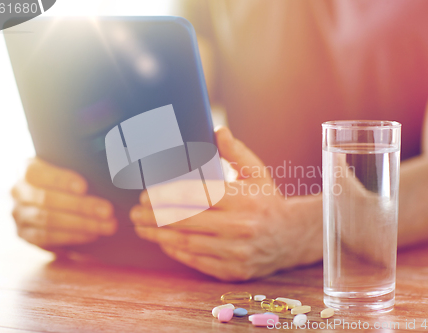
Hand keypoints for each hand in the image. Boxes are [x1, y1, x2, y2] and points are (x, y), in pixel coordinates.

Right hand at [11, 157, 116, 249]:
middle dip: (81, 206)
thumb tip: (111, 173)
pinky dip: (73, 236)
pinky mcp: (24, 234)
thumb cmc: (65, 182)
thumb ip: (80, 170)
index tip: (83, 186)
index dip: (59, 180)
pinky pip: (48, 237)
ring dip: (82, 224)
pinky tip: (93, 234)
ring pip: (48, 220)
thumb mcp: (67, 171)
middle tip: (107, 211)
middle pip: (46, 199)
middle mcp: (18, 191)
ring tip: (107, 225)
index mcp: (25, 169)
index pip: (36, 173)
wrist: (48, 203)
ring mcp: (18, 214)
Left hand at [130, 127, 321, 280]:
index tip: (146, 195)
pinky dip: (176, 252)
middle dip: (155, 217)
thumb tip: (216, 130)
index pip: (196, 195)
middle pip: (186, 221)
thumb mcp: (257, 173)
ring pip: (188, 244)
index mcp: (243, 199)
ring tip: (141, 228)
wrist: (292, 237)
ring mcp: (236, 252)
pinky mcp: (234, 270)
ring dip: (159, 236)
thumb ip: (235, 152)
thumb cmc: (268, 201)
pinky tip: (163, 242)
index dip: (167, 196)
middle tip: (135, 213)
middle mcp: (239, 227)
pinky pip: (197, 262)